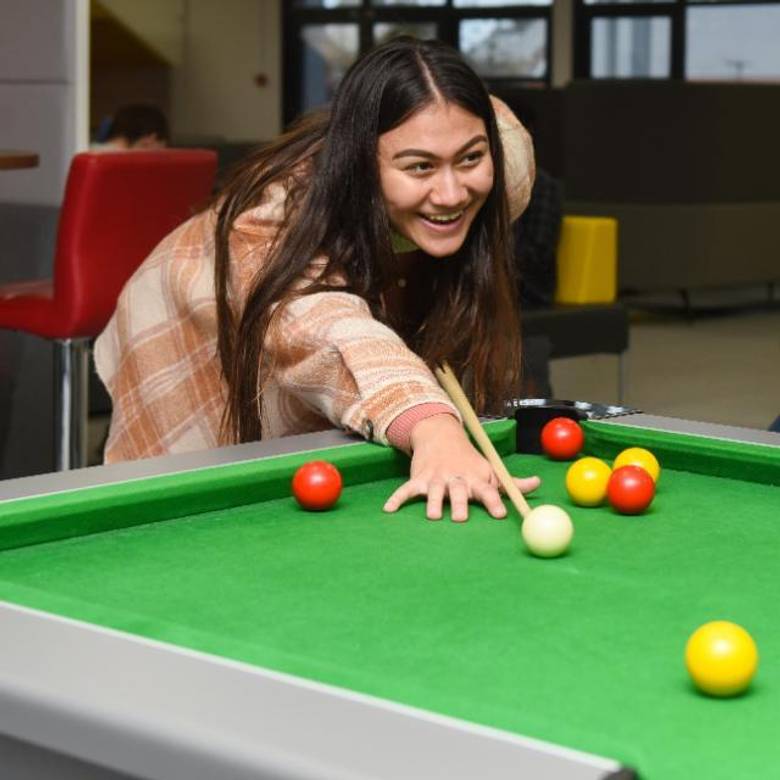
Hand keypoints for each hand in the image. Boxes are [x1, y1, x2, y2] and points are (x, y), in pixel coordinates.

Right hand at [383, 414, 539, 521]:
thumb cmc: (469, 461)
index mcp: (476, 478)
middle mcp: (457, 478)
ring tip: (431, 516)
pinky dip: (397, 499)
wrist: (441, 436)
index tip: (500, 514)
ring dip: (431, 503)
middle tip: (460, 517)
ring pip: (433, 492)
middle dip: (459, 503)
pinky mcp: (418, 479)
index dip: (494, 501)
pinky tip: (389, 510)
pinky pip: (406, 490)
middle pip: (459, 492)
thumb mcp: (490, 469)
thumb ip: (511, 483)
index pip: (488, 490)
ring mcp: (436, 478)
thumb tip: (538, 484)